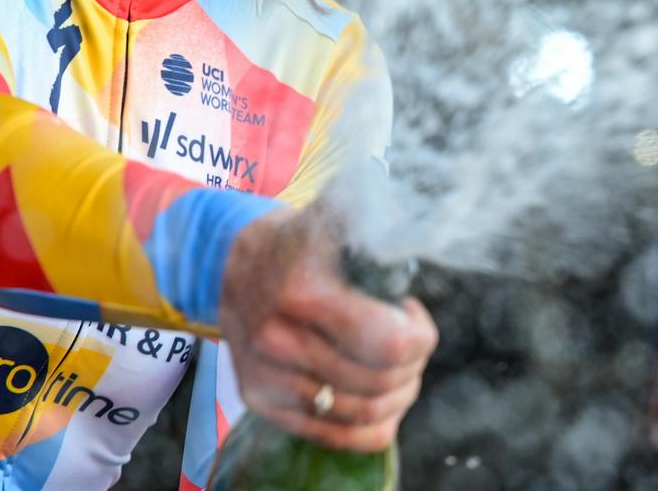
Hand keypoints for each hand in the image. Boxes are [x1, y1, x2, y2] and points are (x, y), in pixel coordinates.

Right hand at [217, 208, 437, 451]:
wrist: (228, 262)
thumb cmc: (295, 242)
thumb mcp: (335, 219)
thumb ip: (380, 231)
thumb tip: (428, 233)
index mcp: (301, 292)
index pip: (389, 343)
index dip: (419, 334)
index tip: (411, 311)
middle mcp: (277, 340)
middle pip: (380, 381)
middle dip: (413, 361)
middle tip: (409, 337)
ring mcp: (265, 377)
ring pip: (365, 413)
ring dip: (399, 393)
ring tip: (399, 364)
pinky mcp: (260, 402)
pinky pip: (338, 437)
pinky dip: (374, 424)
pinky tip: (382, 395)